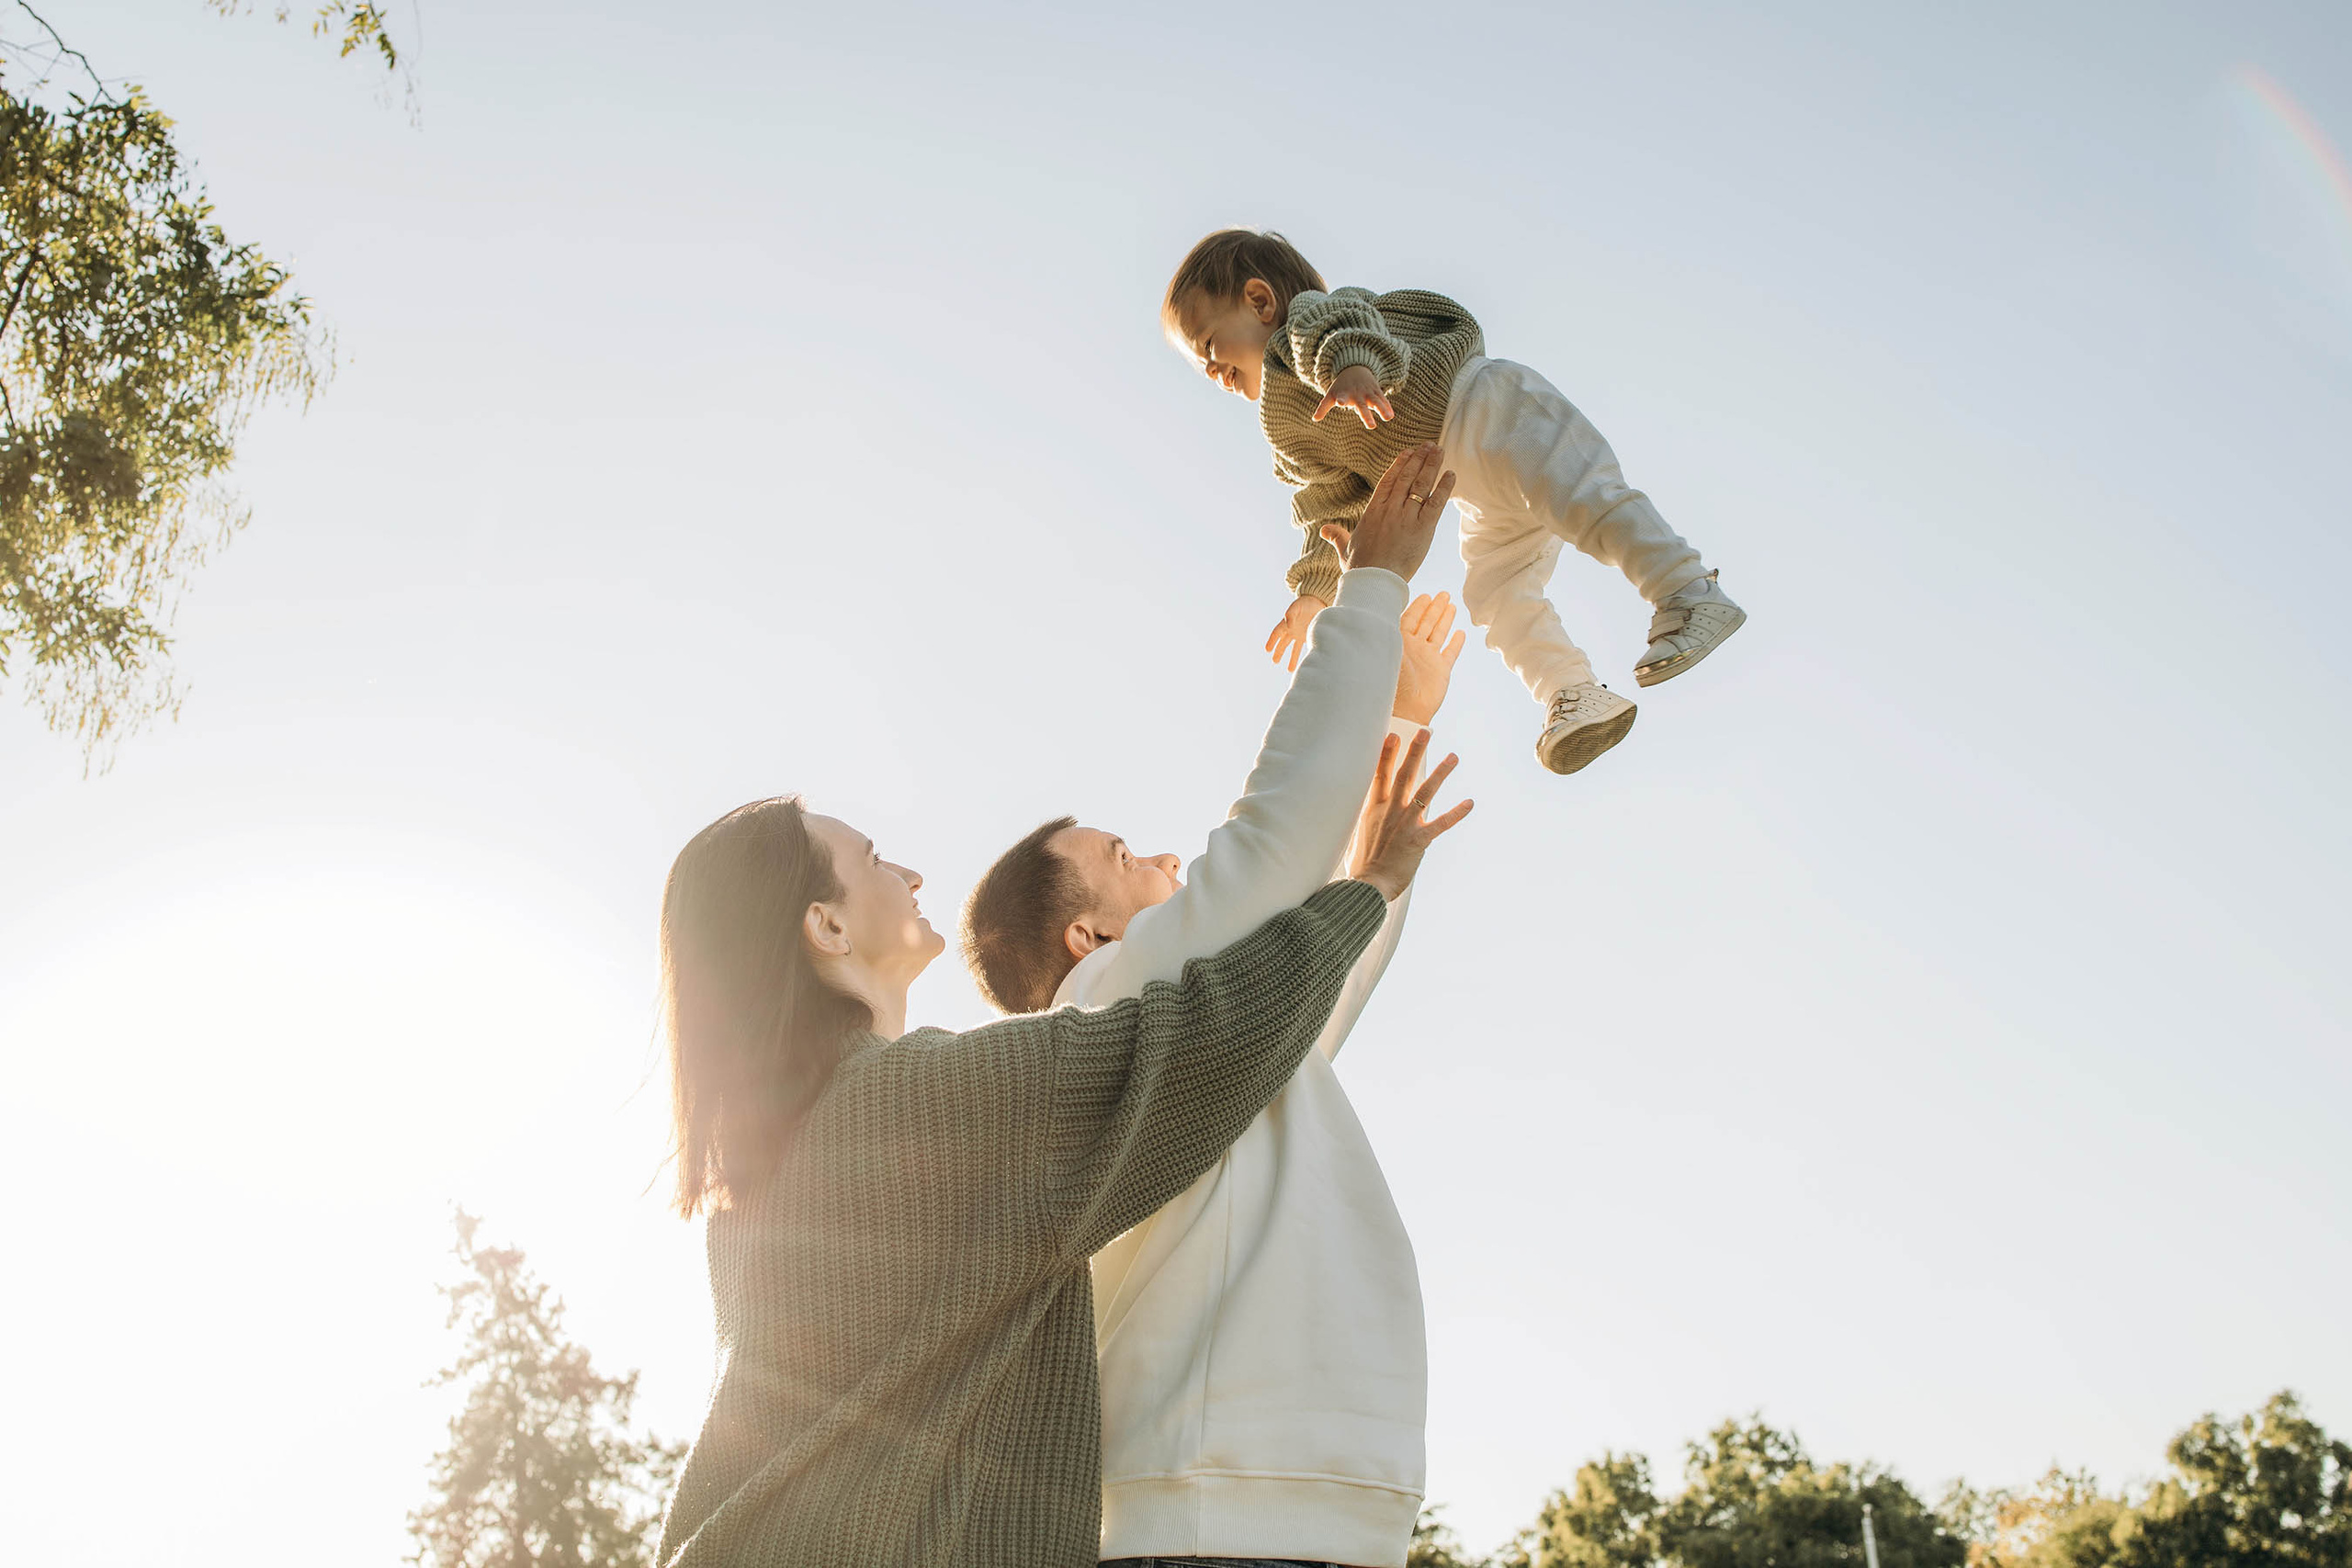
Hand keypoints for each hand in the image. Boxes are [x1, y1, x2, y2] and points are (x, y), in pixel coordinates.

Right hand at [1264, 592, 1329, 671]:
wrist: (1318, 602)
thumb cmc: (1305, 603)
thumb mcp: (1297, 606)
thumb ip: (1291, 614)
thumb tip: (1288, 625)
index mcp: (1286, 623)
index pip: (1276, 633)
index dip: (1271, 641)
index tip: (1267, 650)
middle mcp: (1291, 630)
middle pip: (1283, 644)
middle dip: (1278, 652)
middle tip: (1275, 661)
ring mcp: (1299, 634)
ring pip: (1294, 649)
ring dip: (1292, 659)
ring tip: (1290, 670)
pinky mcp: (1308, 636)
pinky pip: (1304, 648)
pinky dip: (1303, 655)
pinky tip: (1304, 663)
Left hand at [1312, 364, 1395, 429]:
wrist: (1354, 368)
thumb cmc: (1341, 386)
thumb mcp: (1330, 394)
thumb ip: (1323, 407)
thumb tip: (1314, 419)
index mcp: (1345, 395)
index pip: (1342, 398)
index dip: (1341, 400)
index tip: (1340, 403)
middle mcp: (1357, 394)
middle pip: (1362, 406)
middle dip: (1367, 416)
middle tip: (1371, 427)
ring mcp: (1368, 393)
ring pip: (1377, 401)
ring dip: (1382, 409)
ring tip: (1388, 418)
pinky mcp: (1377, 391)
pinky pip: (1383, 399)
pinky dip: (1387, 406)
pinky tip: (1391, 415)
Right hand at [1321, 444, 1454, 582]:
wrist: (1373, 581)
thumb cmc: (1359, 568)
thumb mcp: (1344, 549)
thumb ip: (1337, 536)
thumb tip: (1324, 530)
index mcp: (1373, 511)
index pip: (1388, 481)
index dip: (1399, 464)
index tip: (1408, 452)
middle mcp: (1390, 509)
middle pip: (1407, 477)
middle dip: (1418, 459)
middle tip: (1428, 445)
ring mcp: (1407, 517)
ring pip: (1421, 484)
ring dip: (1431, 465)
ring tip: (1439, 450)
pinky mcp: (1422, 528)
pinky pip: (1436, 502)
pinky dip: (1444, 487)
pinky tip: (1451, 474)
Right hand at [1349, 727, 1472, 900]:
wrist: (1367, 886)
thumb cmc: (1362, 867)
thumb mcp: (1356, 837)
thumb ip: (1366, 823)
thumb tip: (1367, 820)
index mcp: (1373, 810)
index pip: (1379, 775)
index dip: (1386, 754)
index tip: (1393, 735)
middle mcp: (1390, 811)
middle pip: (1404, 775)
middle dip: (1414, 751)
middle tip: (1425, 732)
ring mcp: (1405, 824)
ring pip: (1425, 792)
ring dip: (1440, 772)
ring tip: (1453, 756)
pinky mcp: (1418, 840)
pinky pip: (1441, 823)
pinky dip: (1456, 813)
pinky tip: (1470, 803)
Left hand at [1392, 591, 1466, 725]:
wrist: (1405, 711)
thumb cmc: (1391, 683)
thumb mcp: (1386, 652)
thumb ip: (1386, 633)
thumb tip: (1376, 611)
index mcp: (1400, 642)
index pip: (1410, 619)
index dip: (1418, 606)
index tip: (1425, 595)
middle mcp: (1415, 648)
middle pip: (1426, 622)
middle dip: (1434, 607)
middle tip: (1443, 594)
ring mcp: (1429, 659)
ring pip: (1439, 634)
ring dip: (1445, 619)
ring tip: (1451, 605)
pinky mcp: (1441, 671)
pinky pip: (1450, 653)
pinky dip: (1456, 643)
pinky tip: (1460, 633)